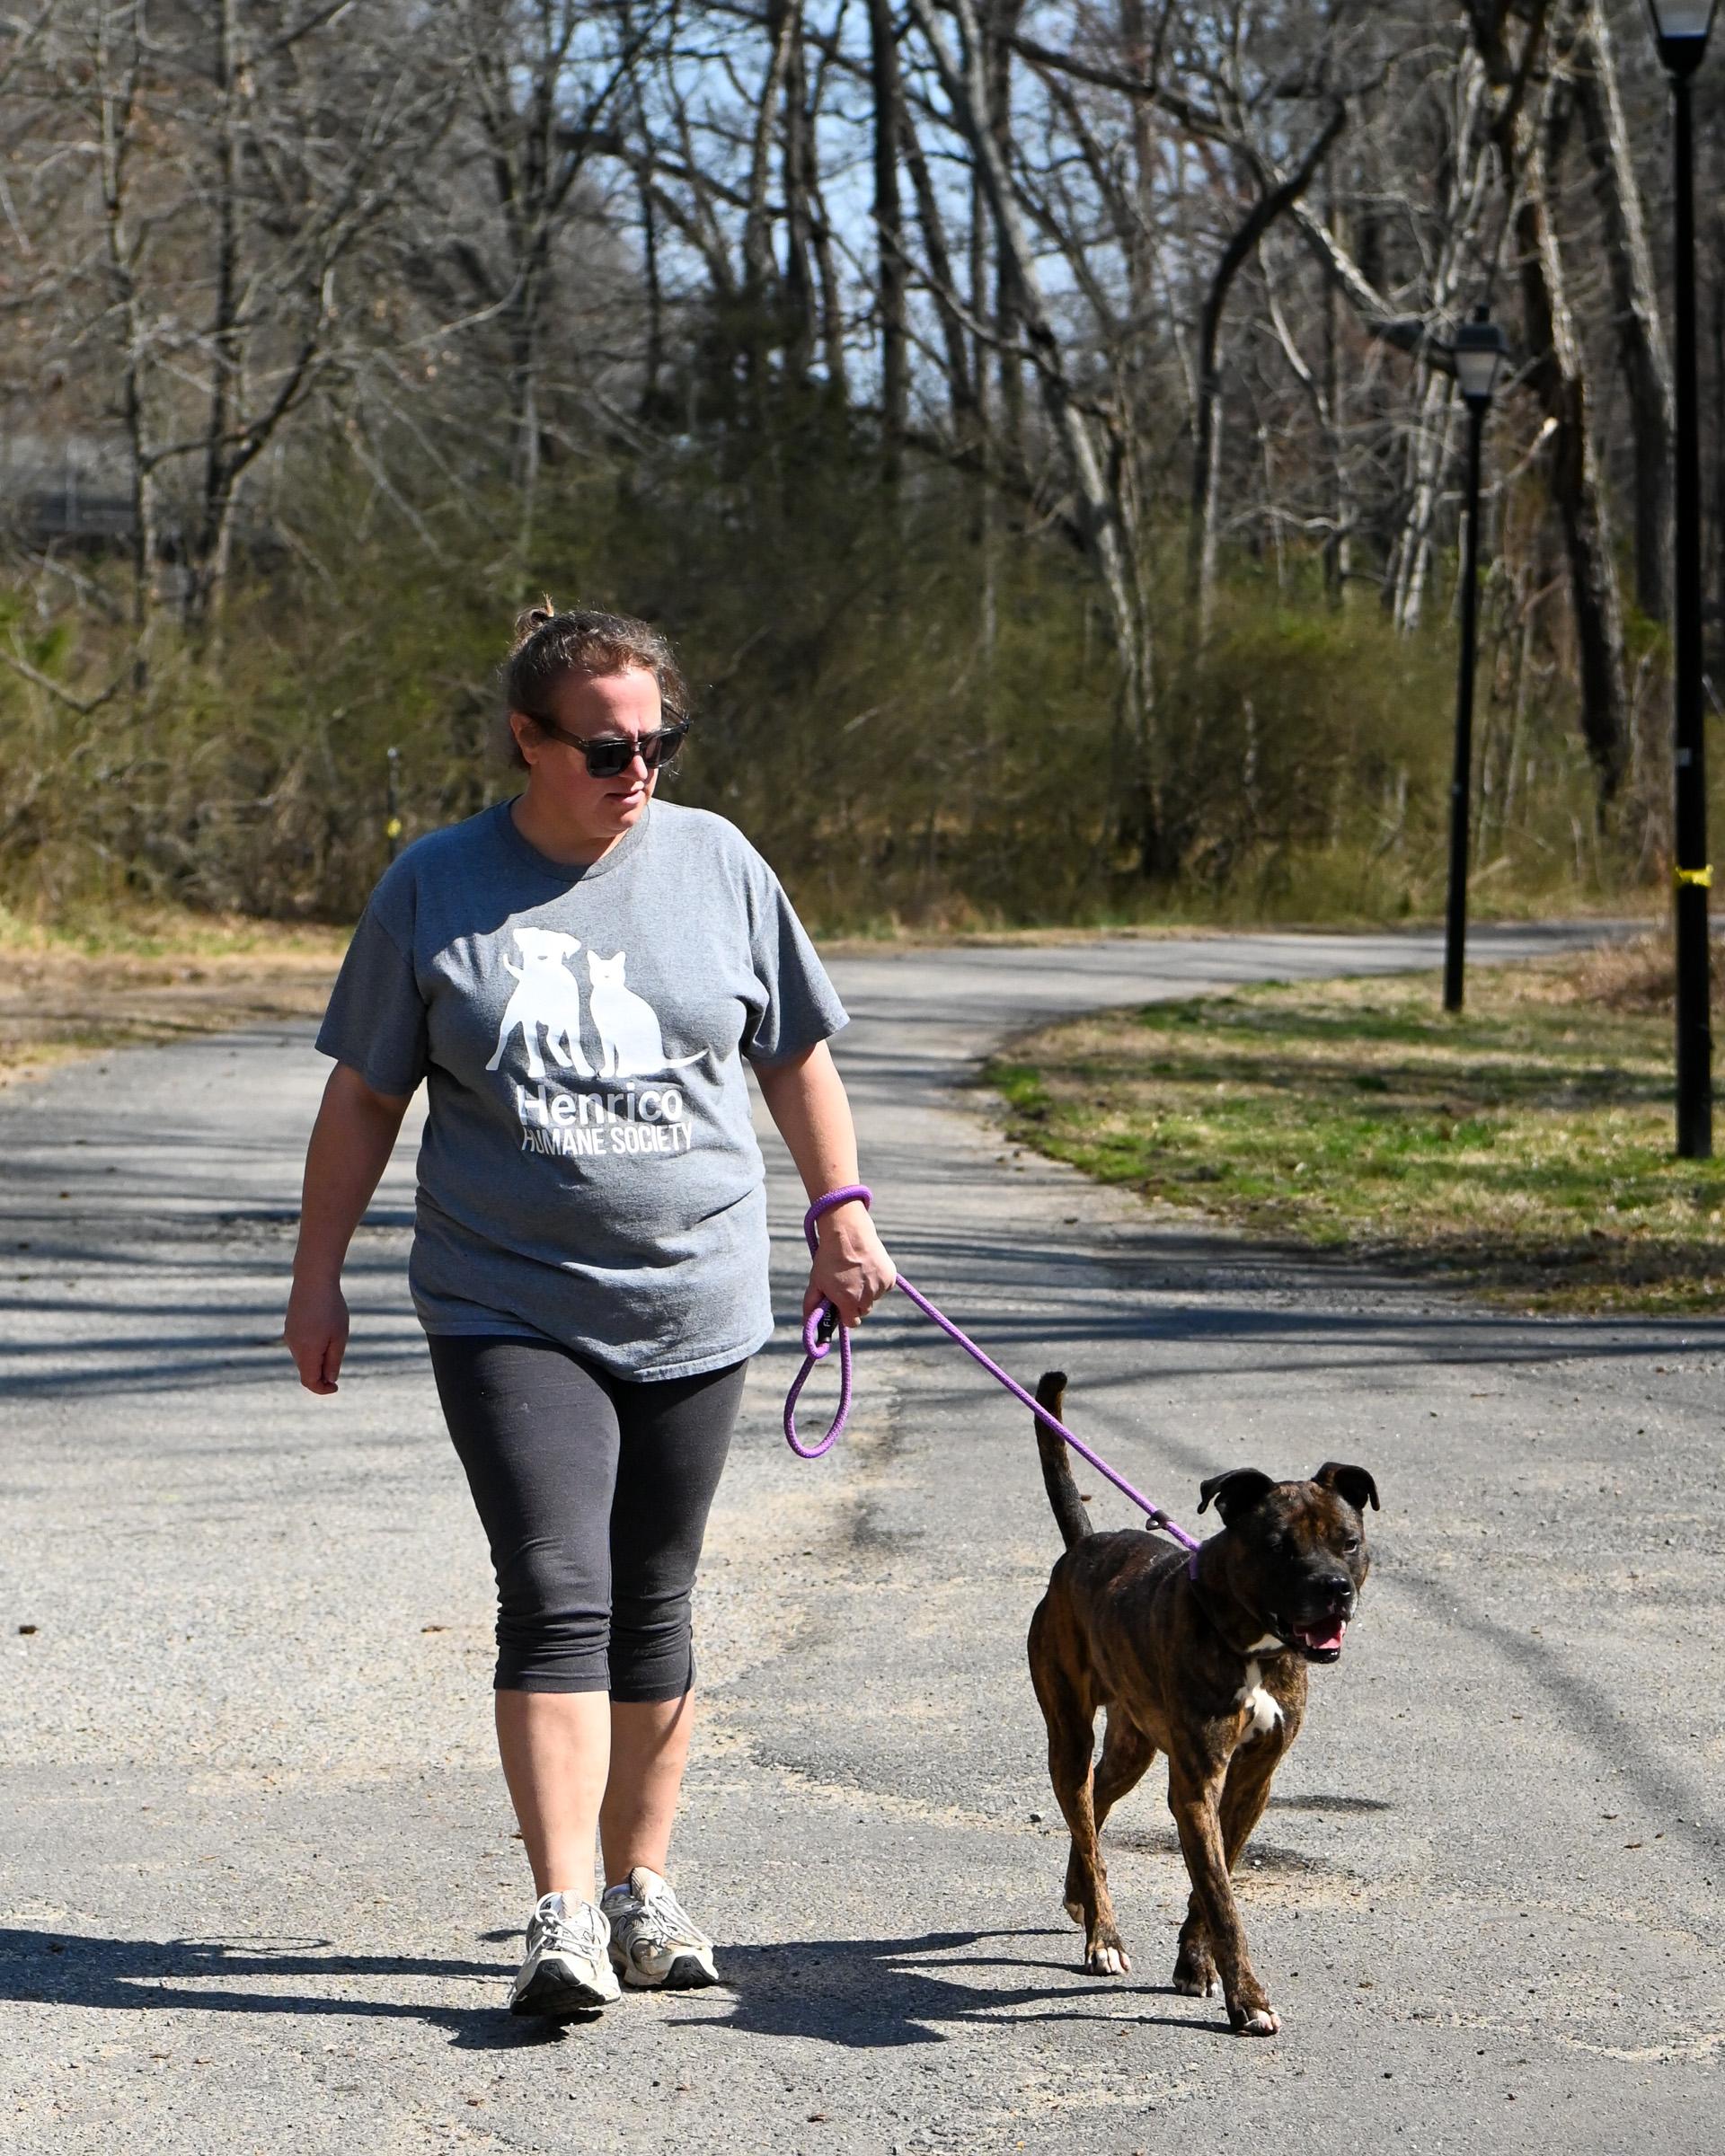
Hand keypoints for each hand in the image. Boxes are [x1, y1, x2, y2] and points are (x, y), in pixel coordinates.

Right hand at [284, 1275, 349, 1394]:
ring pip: (303, 1358)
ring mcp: (289, 1336)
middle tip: (338, 1368)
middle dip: (321, 1375)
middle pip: (306, 1371)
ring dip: (317, 1359)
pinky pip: (300, 1346)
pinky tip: (324, 1332)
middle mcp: (294, 1346)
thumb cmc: (331, 1308)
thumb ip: (333, 1361)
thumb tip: (329, 1380)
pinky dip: (312, 1349)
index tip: (336, 1388)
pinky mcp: (290, 1327)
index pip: (309, 1381)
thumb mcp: (339, 1337)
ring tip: (334, 1340)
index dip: (322, 1389)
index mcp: (306, 1352)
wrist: (313, 1280)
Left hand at [803, 1200, 895, 1329]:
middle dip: (856, 1303)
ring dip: (868, 1291)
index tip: (842, 1304)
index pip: (852, 1322)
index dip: (846, 1314)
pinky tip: (868, 1267)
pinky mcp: (890, 1276)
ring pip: (874, 1297)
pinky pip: (884, 1286)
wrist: (848, 1232)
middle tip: (848, 1285)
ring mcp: (880, 1287)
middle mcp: (867, 1297)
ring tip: (857, 1272)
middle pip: (864, 1310)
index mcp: (848, 1302)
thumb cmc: (829, 1257)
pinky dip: (878, 1281)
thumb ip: (811, 1305)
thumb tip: (806, 1323)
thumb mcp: (816, 1281)